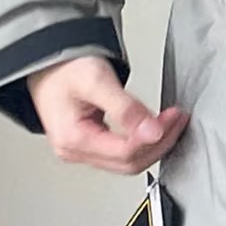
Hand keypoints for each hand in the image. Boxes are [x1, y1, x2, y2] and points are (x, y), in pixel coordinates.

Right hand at [26, 56, 189, 173]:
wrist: (47, 62)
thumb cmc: (65, 68)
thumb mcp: (97, 81)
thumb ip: (126, 108)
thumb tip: (152, 131)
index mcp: (74, 140)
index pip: (126, 153)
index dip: (156, 137)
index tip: (174, 117)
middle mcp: (76, 151)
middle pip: (129, 163)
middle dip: (159, 143)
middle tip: (178, 120)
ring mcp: (82, 150)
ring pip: (127, 162)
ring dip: (154, 145)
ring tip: (171, 123)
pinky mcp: (89, 144)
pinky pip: (122, 153)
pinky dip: (143, 142)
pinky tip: (155, 129)